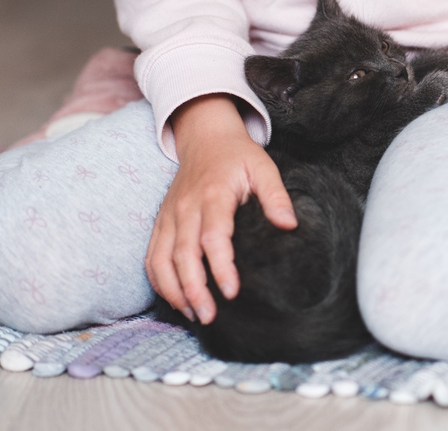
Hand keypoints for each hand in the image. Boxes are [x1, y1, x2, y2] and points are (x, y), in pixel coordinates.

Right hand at [146, 95, 295, 323]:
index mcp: (213, 195)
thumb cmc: (238, 156)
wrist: (206, 137)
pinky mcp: (161, 222)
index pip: (212, 237)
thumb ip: (276, 196)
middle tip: (210, 316)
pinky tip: (176, 300)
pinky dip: (159, 281)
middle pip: (182, 254)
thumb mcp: (264, 167)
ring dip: (174, 290)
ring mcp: (169, 216)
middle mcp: (186, 207)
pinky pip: (152, 256)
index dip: (220, 266)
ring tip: (194, 315)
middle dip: (194, 289)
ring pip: (161, 259)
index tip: (232, 291)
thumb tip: (289, 225)